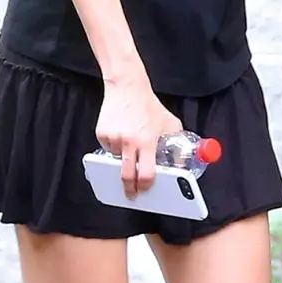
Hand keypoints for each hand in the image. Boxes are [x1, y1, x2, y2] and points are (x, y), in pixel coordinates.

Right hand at [96, 74, 182, 197]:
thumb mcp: (170, 124)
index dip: (145, 187)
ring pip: (117, 161)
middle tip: (131, 194)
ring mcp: (113, 138)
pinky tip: (122, 134)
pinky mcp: (102, 134)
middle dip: (129, 189)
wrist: (127, 87)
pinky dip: (115, 147)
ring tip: (131, 143)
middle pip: (127, 176)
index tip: (144, 191)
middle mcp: (129, 142)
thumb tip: (179, 163)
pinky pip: (108, 149)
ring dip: (124, 159)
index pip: (146, 174)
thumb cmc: (149, 106)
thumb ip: (176, 144)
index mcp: (147, 141)